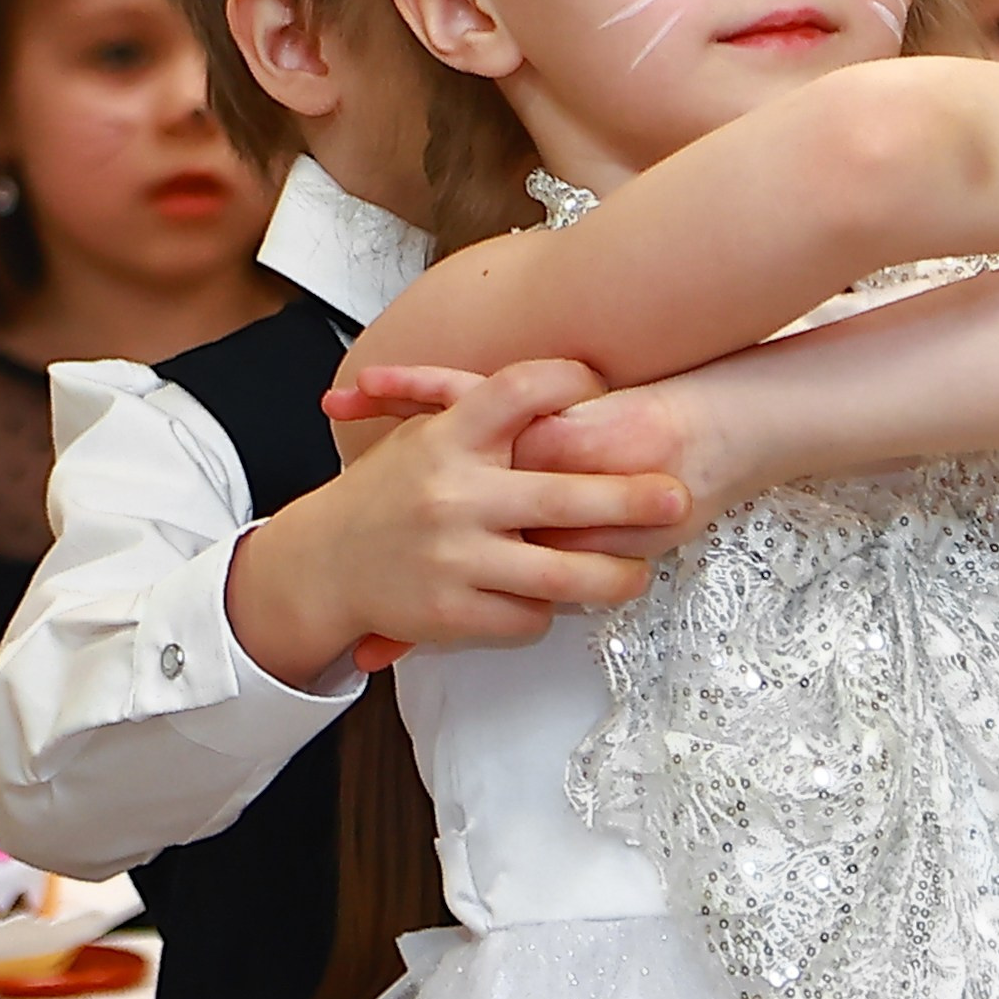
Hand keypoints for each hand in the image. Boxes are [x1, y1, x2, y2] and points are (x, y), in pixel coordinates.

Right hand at [230, 359, 690, 685]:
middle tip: (676, 498)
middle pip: (564, 497)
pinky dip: (548, 611)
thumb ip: (486, 414)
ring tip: (639, 573)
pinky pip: (527, 618)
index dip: (569, 380)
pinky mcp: (450, 614)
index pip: (518, 390)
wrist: (323, 563)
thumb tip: (573, 380)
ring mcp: (453, 558)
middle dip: (631, 500)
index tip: (606, 384)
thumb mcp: (428, 435)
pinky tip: (556, 600)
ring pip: (560, 577)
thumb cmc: (393, 492)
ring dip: (613, 578)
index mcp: (448, 439)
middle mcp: (453, 495)